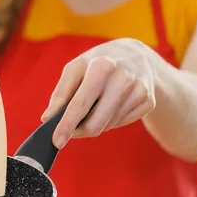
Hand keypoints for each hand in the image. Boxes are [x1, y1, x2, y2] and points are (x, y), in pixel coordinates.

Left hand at [41, 38, 159, 148]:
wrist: (136, 55)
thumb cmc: (98, 63)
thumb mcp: (76, 68)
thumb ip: (61, 93)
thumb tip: (48, 118)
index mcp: (101, 67)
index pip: (80, 104)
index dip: (67, 125)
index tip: (57, 141)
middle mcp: (123, 79)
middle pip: (95, 123)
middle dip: (79, 131)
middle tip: (71, 130)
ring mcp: (139, 91)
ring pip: (107, 126)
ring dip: (95, 123)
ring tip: (94, 107)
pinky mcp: (149, 102)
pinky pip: (121, 124)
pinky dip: (110, 120)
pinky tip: (111, 105)